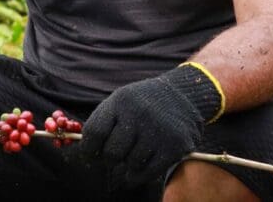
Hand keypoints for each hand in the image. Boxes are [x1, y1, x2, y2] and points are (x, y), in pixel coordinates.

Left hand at [79, 63, 222, 191]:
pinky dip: (139, 176)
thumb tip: (88, 156)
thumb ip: (104, 123)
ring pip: (130, 164)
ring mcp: (158, 130)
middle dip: (110, 159)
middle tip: (114, 158)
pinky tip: (136, 171)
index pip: (95, 132)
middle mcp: (139, 114)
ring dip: (128, 165)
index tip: (90, 157)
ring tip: (133, 155)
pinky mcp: (175, 146)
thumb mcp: (122, 101)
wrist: (184, 95)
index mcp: (121, 100)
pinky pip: (148, 172)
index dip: (88, 149)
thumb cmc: (144, 102)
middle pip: (111, 153)